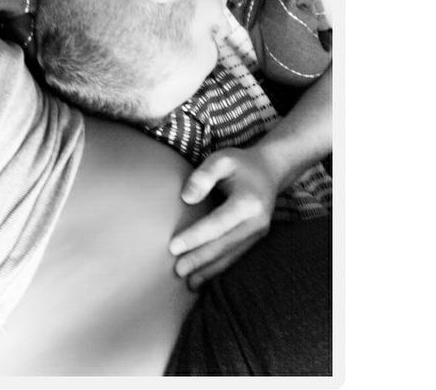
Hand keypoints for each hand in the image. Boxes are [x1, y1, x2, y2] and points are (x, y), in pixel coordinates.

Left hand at [168, 146, 279, 288]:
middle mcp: (257, 222)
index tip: (173, 247)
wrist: (269, 170)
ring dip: (209, 270)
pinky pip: (236, 256)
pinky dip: (220, 268)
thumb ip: (204, 175)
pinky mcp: (256, 239)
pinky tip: (205, 278)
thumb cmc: (240, 163)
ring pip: (231, 256)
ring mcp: (259, 233)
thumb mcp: (221, 159)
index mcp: (248, 202)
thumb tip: (187, 198)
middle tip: (177, 271)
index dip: (195, 237)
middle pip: (224, 246)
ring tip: (189, 283)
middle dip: (199, 260)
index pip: (217, 224)